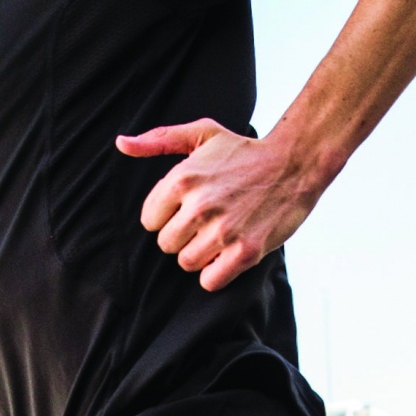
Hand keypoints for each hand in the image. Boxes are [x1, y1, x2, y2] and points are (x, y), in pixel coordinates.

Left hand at [115, 118, 317, 292]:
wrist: (294, 164)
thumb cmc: (244, 151)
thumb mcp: (201, 134)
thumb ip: (159, 140)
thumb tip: (121, 144)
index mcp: (183, 179)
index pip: (149, 221)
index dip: (167, 217)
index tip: (186, 209)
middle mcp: (199, 206)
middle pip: (166, 245)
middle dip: (182, 237)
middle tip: (205, 223)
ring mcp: (223, 231)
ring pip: (186, 263)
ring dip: (200, 255)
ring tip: (218, 236)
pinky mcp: (245, 252)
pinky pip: (209, 281)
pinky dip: (215, 274)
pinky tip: (227, 255)